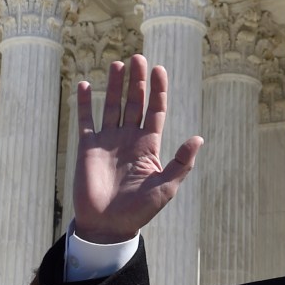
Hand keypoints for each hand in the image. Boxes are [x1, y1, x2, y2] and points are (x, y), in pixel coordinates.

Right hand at [72, 54, 202, 243]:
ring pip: (112, 106)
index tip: (159, 69)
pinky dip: (85, 103)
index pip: (156, 111)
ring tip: (118, 64)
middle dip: (137, 81)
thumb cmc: (139, 210)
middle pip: (135, 103)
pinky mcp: (88, 147)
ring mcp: (108, 141)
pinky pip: (86, 120)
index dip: (158, 90)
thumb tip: (199, 138)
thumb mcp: (165, 187)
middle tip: (138, 58)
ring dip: (115, 86)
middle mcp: (129, 138)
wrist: (108, 225)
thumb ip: (181, 163)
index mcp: (149, 146)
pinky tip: (86, 85)